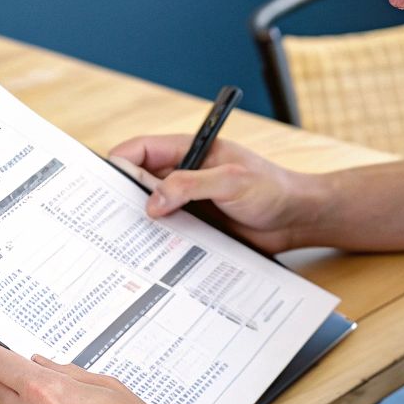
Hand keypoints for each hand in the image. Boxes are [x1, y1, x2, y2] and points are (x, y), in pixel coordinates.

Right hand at [108, 134, 316, 254]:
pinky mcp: (196, 227)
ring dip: (142, 222)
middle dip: (124, 196)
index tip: (105, 183)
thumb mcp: (231, 181)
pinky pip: (169, 233)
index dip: (121, 162)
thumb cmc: (273, 189)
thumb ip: (190, 186)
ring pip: (152, 210)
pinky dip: (159, 241)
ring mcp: (189, 202)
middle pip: (140, 181)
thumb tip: (152, 202)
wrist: (298, 220)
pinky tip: (152, 254)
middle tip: (110, 216)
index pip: (143, 149)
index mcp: (190, 151)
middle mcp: (185, 175)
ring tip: (126, 239)